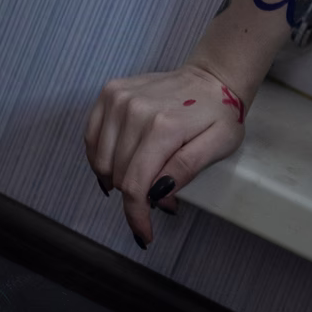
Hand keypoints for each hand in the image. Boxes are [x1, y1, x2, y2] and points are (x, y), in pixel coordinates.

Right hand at [84, 63, 247, 250]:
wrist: (212, 77)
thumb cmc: (219, 114)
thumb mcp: (219, 146)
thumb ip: (187, 169)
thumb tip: (157, 193)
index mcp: (164, 126)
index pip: (136, 185)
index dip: (136, 216)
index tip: (143, 233)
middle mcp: (134, 110)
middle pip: (118, 176)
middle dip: (137, 195)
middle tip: (161, 193)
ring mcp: (118, 98)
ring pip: (102, 161)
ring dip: (119, 177)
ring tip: (145, 174)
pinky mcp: (109, 93)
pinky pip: (92, 138)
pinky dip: (102, 157)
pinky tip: (121, 162)